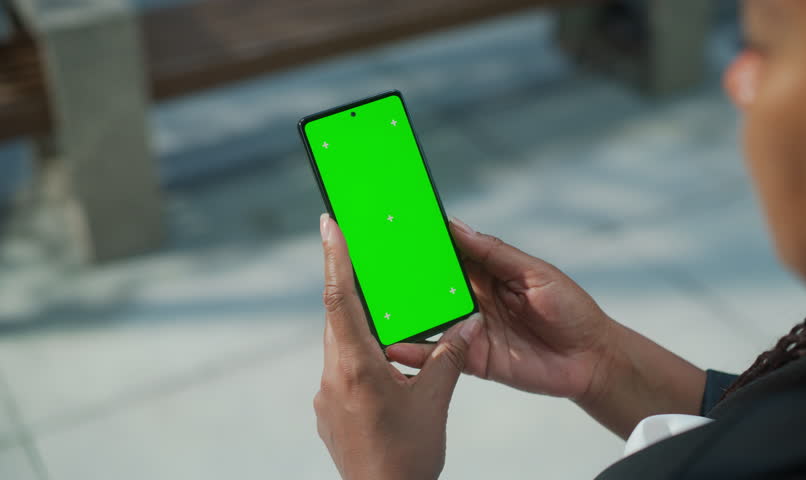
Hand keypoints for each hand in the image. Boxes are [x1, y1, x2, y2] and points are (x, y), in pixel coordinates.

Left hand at [314, 214, 480, 479]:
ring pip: (341, 345)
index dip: (336, 257)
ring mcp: (327, 397)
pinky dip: (360, 355)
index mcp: (357, 367)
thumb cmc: (407, 457)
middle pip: (338, 318)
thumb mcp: (436, 401)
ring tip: (384, 312)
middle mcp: (333, 377)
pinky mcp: (330, 412)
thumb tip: (469, 322)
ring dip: (359, 324)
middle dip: (351, 286)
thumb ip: (450, 355)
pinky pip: (342, 370)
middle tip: (363, 255)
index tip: (329, 223)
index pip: (340, 299)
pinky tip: (385, 365)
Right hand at [387, 217, 614, 399]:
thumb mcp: (535, 273)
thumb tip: (455, 226)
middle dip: (403, 276)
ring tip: (370, 304)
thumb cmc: (571, 309)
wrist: (592, 360)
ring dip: (402, 312)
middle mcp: (473, 299)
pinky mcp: (472, 359)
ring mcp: (469, 329)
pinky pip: (439, 355)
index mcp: (487, 272)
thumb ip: (494, 253)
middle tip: (369, 266)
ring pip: (428, 318)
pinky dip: (415, 351)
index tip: (394, 226)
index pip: (448, 253)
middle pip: (431, 285)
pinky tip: (391, 345)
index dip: (424, 241)